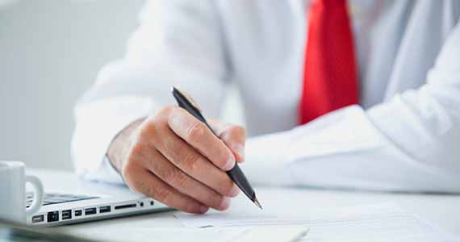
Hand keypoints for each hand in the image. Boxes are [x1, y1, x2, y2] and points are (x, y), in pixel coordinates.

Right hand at [107, 106, 245, 213]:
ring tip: (221, 200)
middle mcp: (151, 130)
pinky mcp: (133, 174)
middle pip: (188, 160)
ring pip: (178, 180)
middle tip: (232, 189)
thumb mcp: (208, 126)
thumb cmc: (181, 135)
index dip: (215, 150)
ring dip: (205, 195)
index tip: (232, 164)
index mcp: (171, 115)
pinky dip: (187, 204)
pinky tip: (202, 205)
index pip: (195, 131)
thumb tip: (239, 156)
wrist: (144, 142)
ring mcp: (138, 153)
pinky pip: (164, 194)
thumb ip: (230, 136)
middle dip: (216, 179)